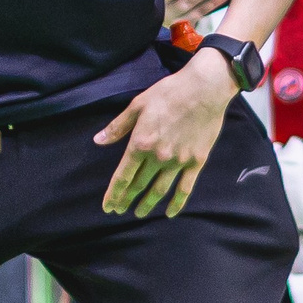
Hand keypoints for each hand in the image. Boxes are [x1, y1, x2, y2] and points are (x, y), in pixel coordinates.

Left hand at [95, 46, 233, 217]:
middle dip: (126, 200)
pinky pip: (185, 188)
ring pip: (159, 191)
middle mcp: (158, 157)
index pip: (122, 176)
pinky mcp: (196, 162)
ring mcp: (178, 161)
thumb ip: (118, 127)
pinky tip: (169, 213)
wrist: (204, 89)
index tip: (107, 206)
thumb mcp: (137, 105)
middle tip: (118, 210)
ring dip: (147, 204)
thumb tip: (98, 140)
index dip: (113, 194)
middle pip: (138, 185)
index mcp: (140, 143)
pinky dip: (177, 203)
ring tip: (138, 213)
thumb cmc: (168, 93)